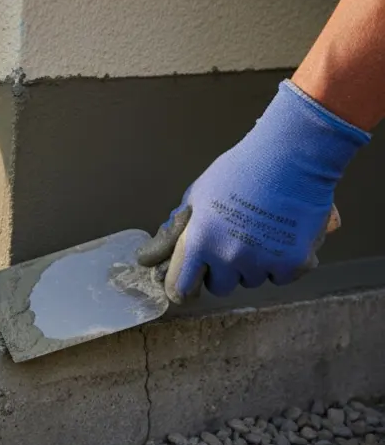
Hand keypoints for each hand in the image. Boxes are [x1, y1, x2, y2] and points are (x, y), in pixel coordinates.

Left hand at [137, 80, 369, 303]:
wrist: (290, 156)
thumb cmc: (238, 171)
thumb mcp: (196, 197)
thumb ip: (175, 231)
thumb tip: (149, 258)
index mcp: (199, 242)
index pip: (181, 288)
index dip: (183, 287)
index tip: (189, 282)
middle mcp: (229, 257)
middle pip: (220, 287)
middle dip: (223, 271)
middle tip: (233, 241)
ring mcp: (263, 262)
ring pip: (252, 280)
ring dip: (254, 265)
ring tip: (262, 230)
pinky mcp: (295, 263)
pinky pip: (282, 276)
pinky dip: (284, 262)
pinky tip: (284, 234)